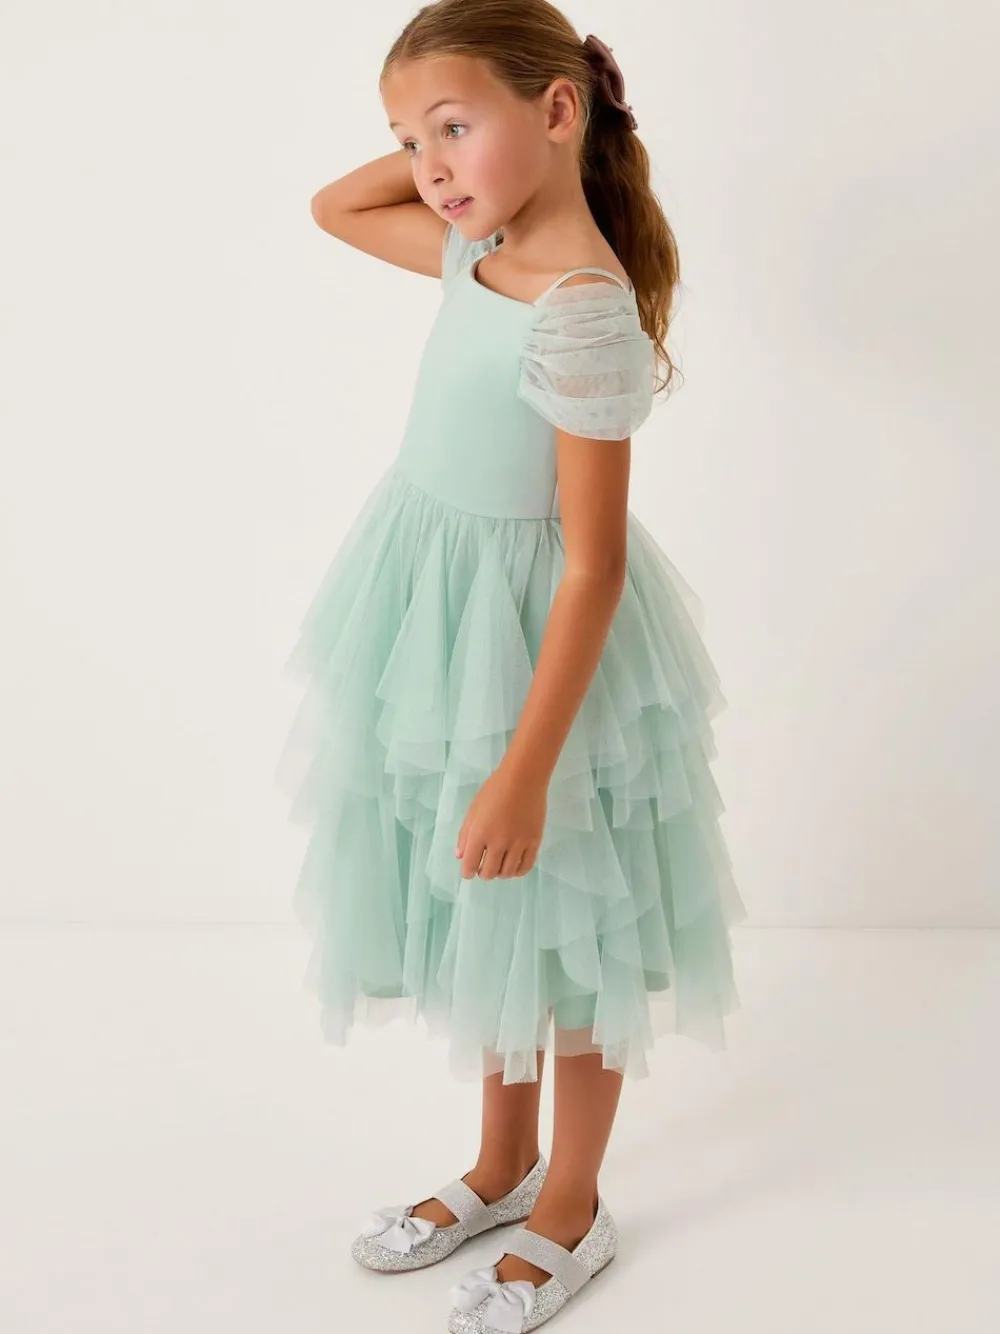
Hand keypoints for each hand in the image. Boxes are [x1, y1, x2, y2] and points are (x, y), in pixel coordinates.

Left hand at [455, 764, 546, 880]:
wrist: (524, 779)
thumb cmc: (495, 789)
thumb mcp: (473, 809)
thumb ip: (465, 834)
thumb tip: (460, 856)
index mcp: (479, 833)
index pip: (470, 865)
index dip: (467, 872)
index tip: (468, 872)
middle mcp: (498, 842)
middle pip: (489, 873)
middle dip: (483, 873)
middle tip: (483, 867)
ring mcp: (518, 844)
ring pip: (507, 873)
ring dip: (499, 873)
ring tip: (498, 865)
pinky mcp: (534, 842)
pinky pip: (525, 866)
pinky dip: (517, 871)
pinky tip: (513, 867)